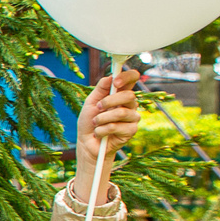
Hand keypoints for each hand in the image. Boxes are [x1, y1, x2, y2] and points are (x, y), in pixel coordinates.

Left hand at [72, 69, 139, 205]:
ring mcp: (132, 118)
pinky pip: (116, 126)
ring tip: (95, 123)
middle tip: (98, 108)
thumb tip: (109, 77)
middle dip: (108, 101)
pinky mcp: (131, 131)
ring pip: (121, 112)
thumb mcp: (91, 103)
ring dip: (102, 118)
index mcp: (121, 94)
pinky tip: (99, 133)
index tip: (115, 81)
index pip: (132, 79)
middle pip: (128, 95)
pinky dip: (102, 130)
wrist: (87, 144)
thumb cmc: (89, 122)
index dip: (127, 77)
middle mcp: (130, 104)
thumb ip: (100, 89)